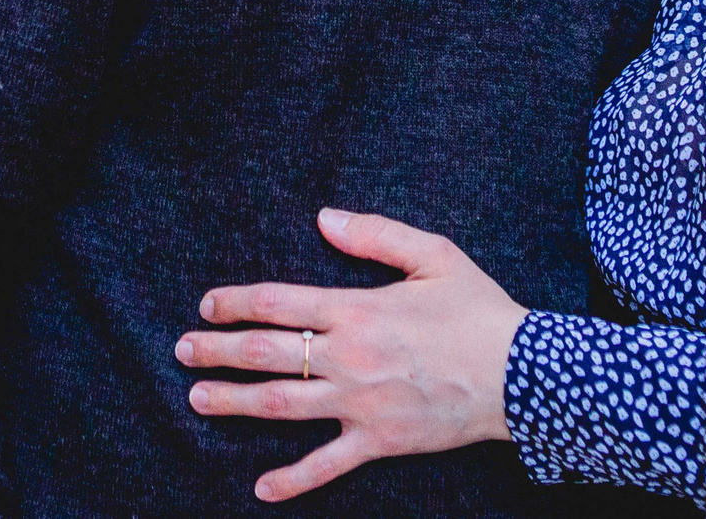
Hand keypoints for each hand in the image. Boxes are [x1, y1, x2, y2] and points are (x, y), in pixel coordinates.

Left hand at [175, 208, 530, 501]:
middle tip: (183, 351)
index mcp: (357, 310)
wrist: (522, 374)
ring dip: (234, 403)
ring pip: (282, 406)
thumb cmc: (478, 311)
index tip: (208, 305)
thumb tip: (323, 217)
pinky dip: (292, 480)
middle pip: (267, 353)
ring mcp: (360, 404)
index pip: (277, 302)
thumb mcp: (434, 255)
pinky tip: (260, 489)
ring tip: (198, 399)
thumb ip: (375, 233)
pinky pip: (326, 466)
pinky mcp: (379, 441)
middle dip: (218, 351)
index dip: (235, 303)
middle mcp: (349, 357)